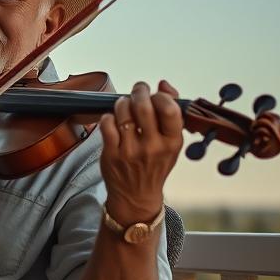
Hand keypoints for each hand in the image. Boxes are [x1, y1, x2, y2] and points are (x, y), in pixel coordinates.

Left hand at [99, 80, 182, 223]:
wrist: (137, 195)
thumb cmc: (155, 165)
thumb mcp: (172, 142)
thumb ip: (172, 111)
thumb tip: (165, 84)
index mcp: (172, 142)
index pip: (169, 109)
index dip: (161, 95)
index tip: (156, 95)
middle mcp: (153, 147)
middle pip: (143, 106)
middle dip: (139, 91)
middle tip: (138, 90)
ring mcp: (130, 151)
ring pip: (123, 112)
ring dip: (122, 103)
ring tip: (125, 105)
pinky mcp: (112, 154)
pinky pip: (107, 124)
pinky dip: (108, 116)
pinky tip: (114, 120)